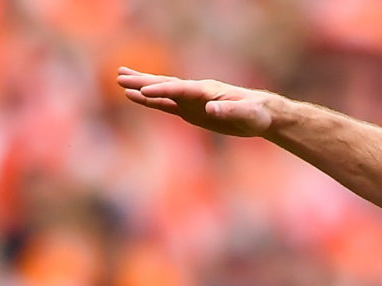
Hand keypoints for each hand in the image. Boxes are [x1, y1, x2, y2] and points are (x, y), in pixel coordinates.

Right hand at [116, 68, 280, 137]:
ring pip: (163, 92)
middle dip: (143, 81)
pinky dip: (153, 101)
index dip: (162, 90)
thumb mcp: (246, 114)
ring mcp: (192, 101)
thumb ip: (229, 110)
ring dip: (142, 88)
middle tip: (119, 76)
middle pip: (165, 84)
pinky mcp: (192, 112)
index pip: (179, 89)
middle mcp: (195, 93)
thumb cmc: (256, 113)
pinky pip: (168, 105)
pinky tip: (139, 97)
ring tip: (121, 82)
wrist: (261, 114)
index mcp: (206, 91)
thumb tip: (211, 108)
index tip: (143, 90)